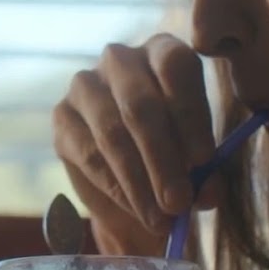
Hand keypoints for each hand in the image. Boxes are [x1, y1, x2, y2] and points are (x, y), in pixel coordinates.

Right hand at [53, 34, 216, 255]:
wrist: (131, 177)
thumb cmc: (176, 154)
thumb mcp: (200, 160)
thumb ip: (206, 171)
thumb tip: (207, 192)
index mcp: (163, 50)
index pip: (175, 68)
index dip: (190, 114)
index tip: (205, 160)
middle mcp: (120, 59)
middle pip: (140, 105)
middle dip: (162, 160)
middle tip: (179, 202)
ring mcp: (85, 85)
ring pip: (112, 133)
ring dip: (138, 182)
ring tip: (161, 219)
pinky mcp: (61, 116)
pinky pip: (87, 153)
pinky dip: (115, 188)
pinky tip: (136, 209)